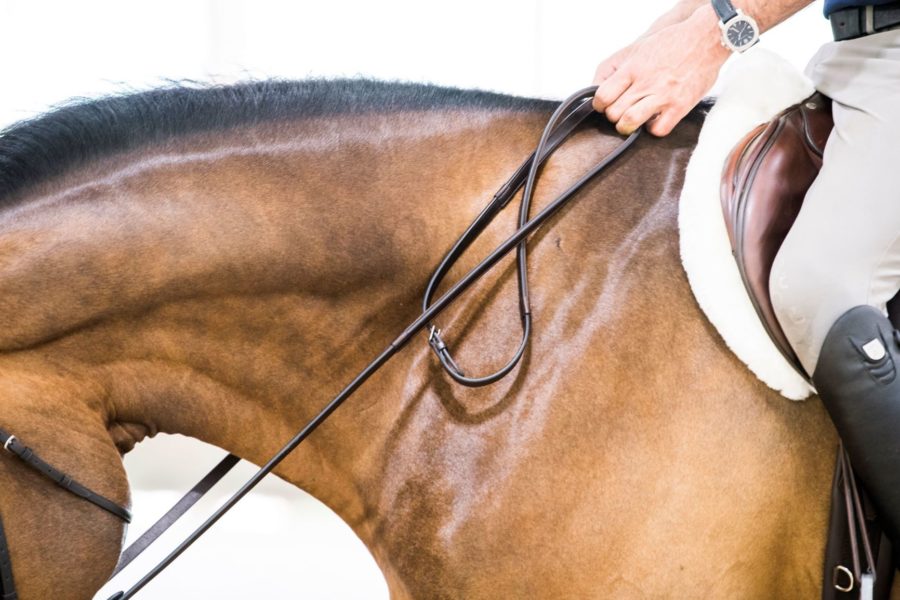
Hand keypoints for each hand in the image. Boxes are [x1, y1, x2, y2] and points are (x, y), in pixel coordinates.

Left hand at [592, 5, 730, 136]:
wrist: (706, 38)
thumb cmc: (671, 43)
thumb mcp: (638, 48)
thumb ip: (617, 67)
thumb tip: (598, 86)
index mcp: (633, 68)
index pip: (602, 96)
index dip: (600, 104)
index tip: (605, 104)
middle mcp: (645, 82)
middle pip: (614, 113)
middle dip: (613, 115)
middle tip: (621, 111)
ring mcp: (663, 95)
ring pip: (630, 122)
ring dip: (627, 126)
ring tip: (632, 120)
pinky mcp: (680, 106)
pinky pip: (658, 130)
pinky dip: (652, 129)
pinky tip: (655, 119)